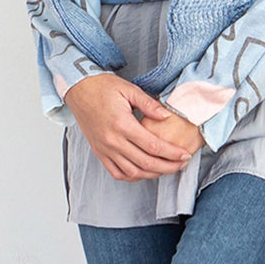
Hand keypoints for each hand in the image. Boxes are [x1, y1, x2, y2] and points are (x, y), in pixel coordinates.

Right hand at [64, 74, 202, 181]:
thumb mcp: (129, 89)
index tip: (185, 155)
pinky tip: (144, 172)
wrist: (79, 90)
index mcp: (122, 124)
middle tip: (181, 165)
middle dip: (168, 167)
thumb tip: (167, 116)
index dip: (172, 153)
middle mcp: (113, 140)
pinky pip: (116, 173)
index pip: (153, 146)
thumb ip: (149, 104)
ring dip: (152, 174)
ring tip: (166, 169)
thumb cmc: (102, 87)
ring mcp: (105, 149)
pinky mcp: (99, 152)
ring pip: (133, 172)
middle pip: (146, 163)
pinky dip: (132, 176)